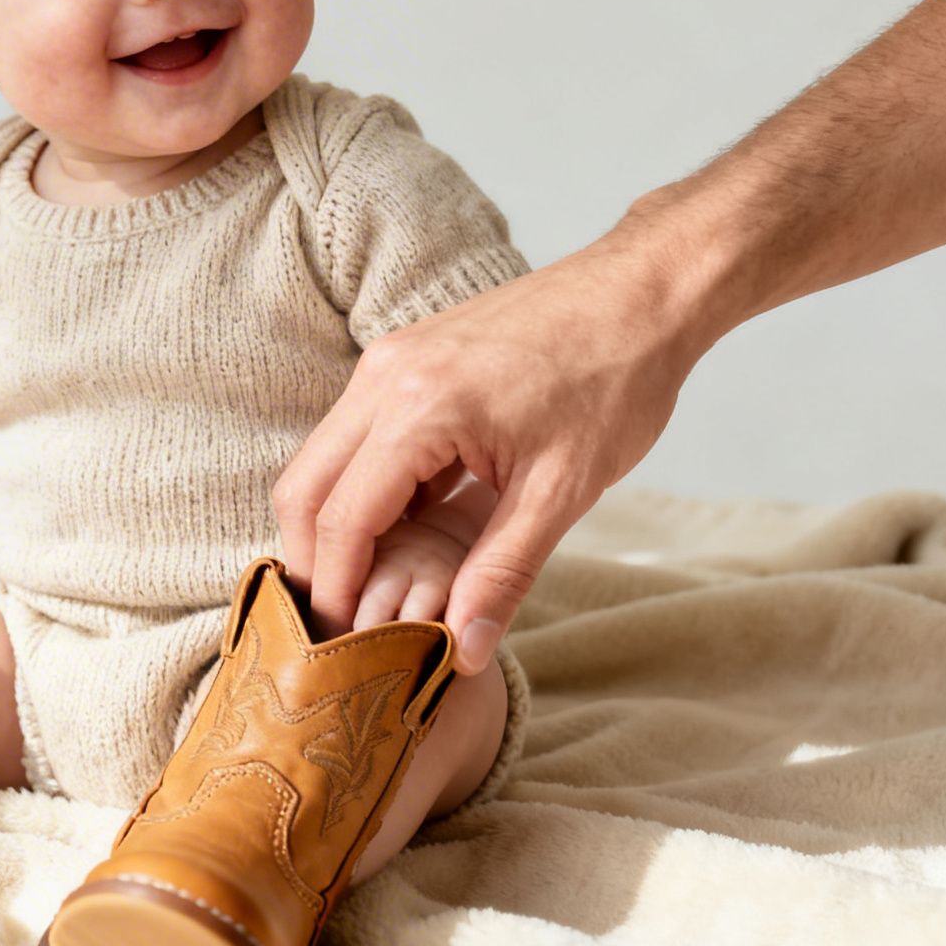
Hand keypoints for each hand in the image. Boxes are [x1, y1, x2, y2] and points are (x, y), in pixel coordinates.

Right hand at [274, 242, 693, 673]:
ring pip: (321, 461)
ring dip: (335, 525)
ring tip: (373, 584)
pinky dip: (363, 489)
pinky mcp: (400, 360)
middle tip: (340, 623)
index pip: (342, 518)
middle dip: (312, 562)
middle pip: (304, 488)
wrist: (641, 293)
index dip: (334, 589)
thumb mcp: (562, 492)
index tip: (342, 647)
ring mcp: (386, 362)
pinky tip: (406, 529)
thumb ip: (503, 574)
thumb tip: (464, 651)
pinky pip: (354, 437)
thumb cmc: (614, 383)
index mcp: (419, 408)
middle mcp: (383, 377)